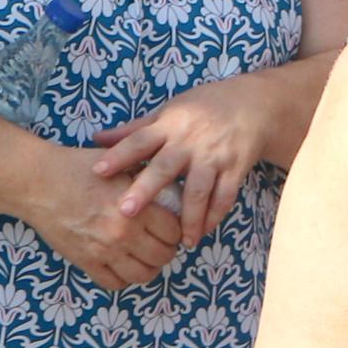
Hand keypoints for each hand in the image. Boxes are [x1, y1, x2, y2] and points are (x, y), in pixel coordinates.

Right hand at [22, 141, 188, 291]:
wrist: (36, 181)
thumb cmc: (74, 167)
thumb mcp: (116, 162)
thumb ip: (142, 174)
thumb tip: (165, 183)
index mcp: (135, 207)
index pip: (174, 232)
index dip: (175, 231)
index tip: (169, 229)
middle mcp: (124, 233)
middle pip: (163, 256)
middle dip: (165, 251)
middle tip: (158, 244)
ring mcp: (104, 251)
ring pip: (142, 275)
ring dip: (147, 269)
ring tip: (142, 258)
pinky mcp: (85, 261)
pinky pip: (114, 284)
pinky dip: (122, 279)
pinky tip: (120, 266)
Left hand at [87, 80, 268, 247]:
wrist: (251, 105)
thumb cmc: (200, 109)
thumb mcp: (166, 112)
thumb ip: (134, 130)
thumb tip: (96, 139)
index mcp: (168, 125)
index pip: (138, 140)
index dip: (118, 155)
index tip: (97, 171)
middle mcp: (189, 141)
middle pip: (164, 168)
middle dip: (145, 190)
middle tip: (126, 212)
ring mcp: (214, 156)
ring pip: (199, 190)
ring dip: (189, 218)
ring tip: (180, 242)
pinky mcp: (235, 168)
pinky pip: (225, 197)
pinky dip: (214, 216)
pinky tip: (202, 232)